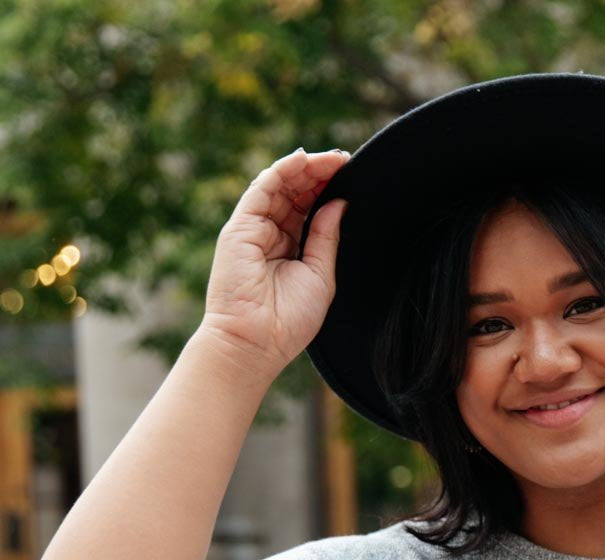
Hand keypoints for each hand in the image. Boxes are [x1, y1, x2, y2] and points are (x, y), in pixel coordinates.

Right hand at [199, 146, 351, 376]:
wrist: (256, 343)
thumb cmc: (289, 321)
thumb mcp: (320, 275)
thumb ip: (327, 237)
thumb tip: (339, 203)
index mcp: (290, 248)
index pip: (309, 209)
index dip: (328, 190)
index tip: (352, 177)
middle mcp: (271, 235)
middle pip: (296, 193)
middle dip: (320, 175)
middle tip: (346, 161)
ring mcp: (254, 228)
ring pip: (280, 185)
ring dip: (306, 168)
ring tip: (333, 159)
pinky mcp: (240, 226)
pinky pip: (263, 188)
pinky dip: (283, 170)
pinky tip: (304, 159)